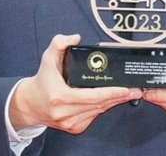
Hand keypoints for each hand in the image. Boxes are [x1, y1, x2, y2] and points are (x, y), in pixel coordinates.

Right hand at [9, 34, 141, 134]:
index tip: (125, 88)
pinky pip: (94, 116)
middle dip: (119, 97)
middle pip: (99, 105)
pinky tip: (112, 99)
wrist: (31, 104)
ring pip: (98, 112)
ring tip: (128, 93)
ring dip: (114, 102)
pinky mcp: (74, 127)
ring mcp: (70, 123)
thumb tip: (75, 37)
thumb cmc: (42, 81)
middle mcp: (66, 113)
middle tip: (135, 89)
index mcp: (60, 97)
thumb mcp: (47, 58)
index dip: (110, 93)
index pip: (91, 96)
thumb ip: (59, 43)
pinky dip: (104, 107)